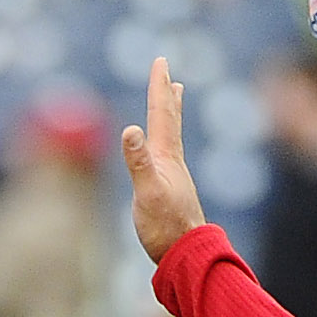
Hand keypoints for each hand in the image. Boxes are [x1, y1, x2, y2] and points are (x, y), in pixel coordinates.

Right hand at [120, 58, 207, 262]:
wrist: (187, 255)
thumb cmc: (165, 227)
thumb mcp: (147, 193)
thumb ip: (138, 162)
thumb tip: (130, 129)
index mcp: (166, 157)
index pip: (161, 115)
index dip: (159, 87)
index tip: (161, 61)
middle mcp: (172, 162)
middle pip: (170, 120)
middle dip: (167, 95)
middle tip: (169, 74)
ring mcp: (174, 176)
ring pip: (172, 136)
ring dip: (170, 115)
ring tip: (174, 100)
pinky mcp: (172, 191)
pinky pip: (167, 154)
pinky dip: (165, 140)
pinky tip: (164, 150)